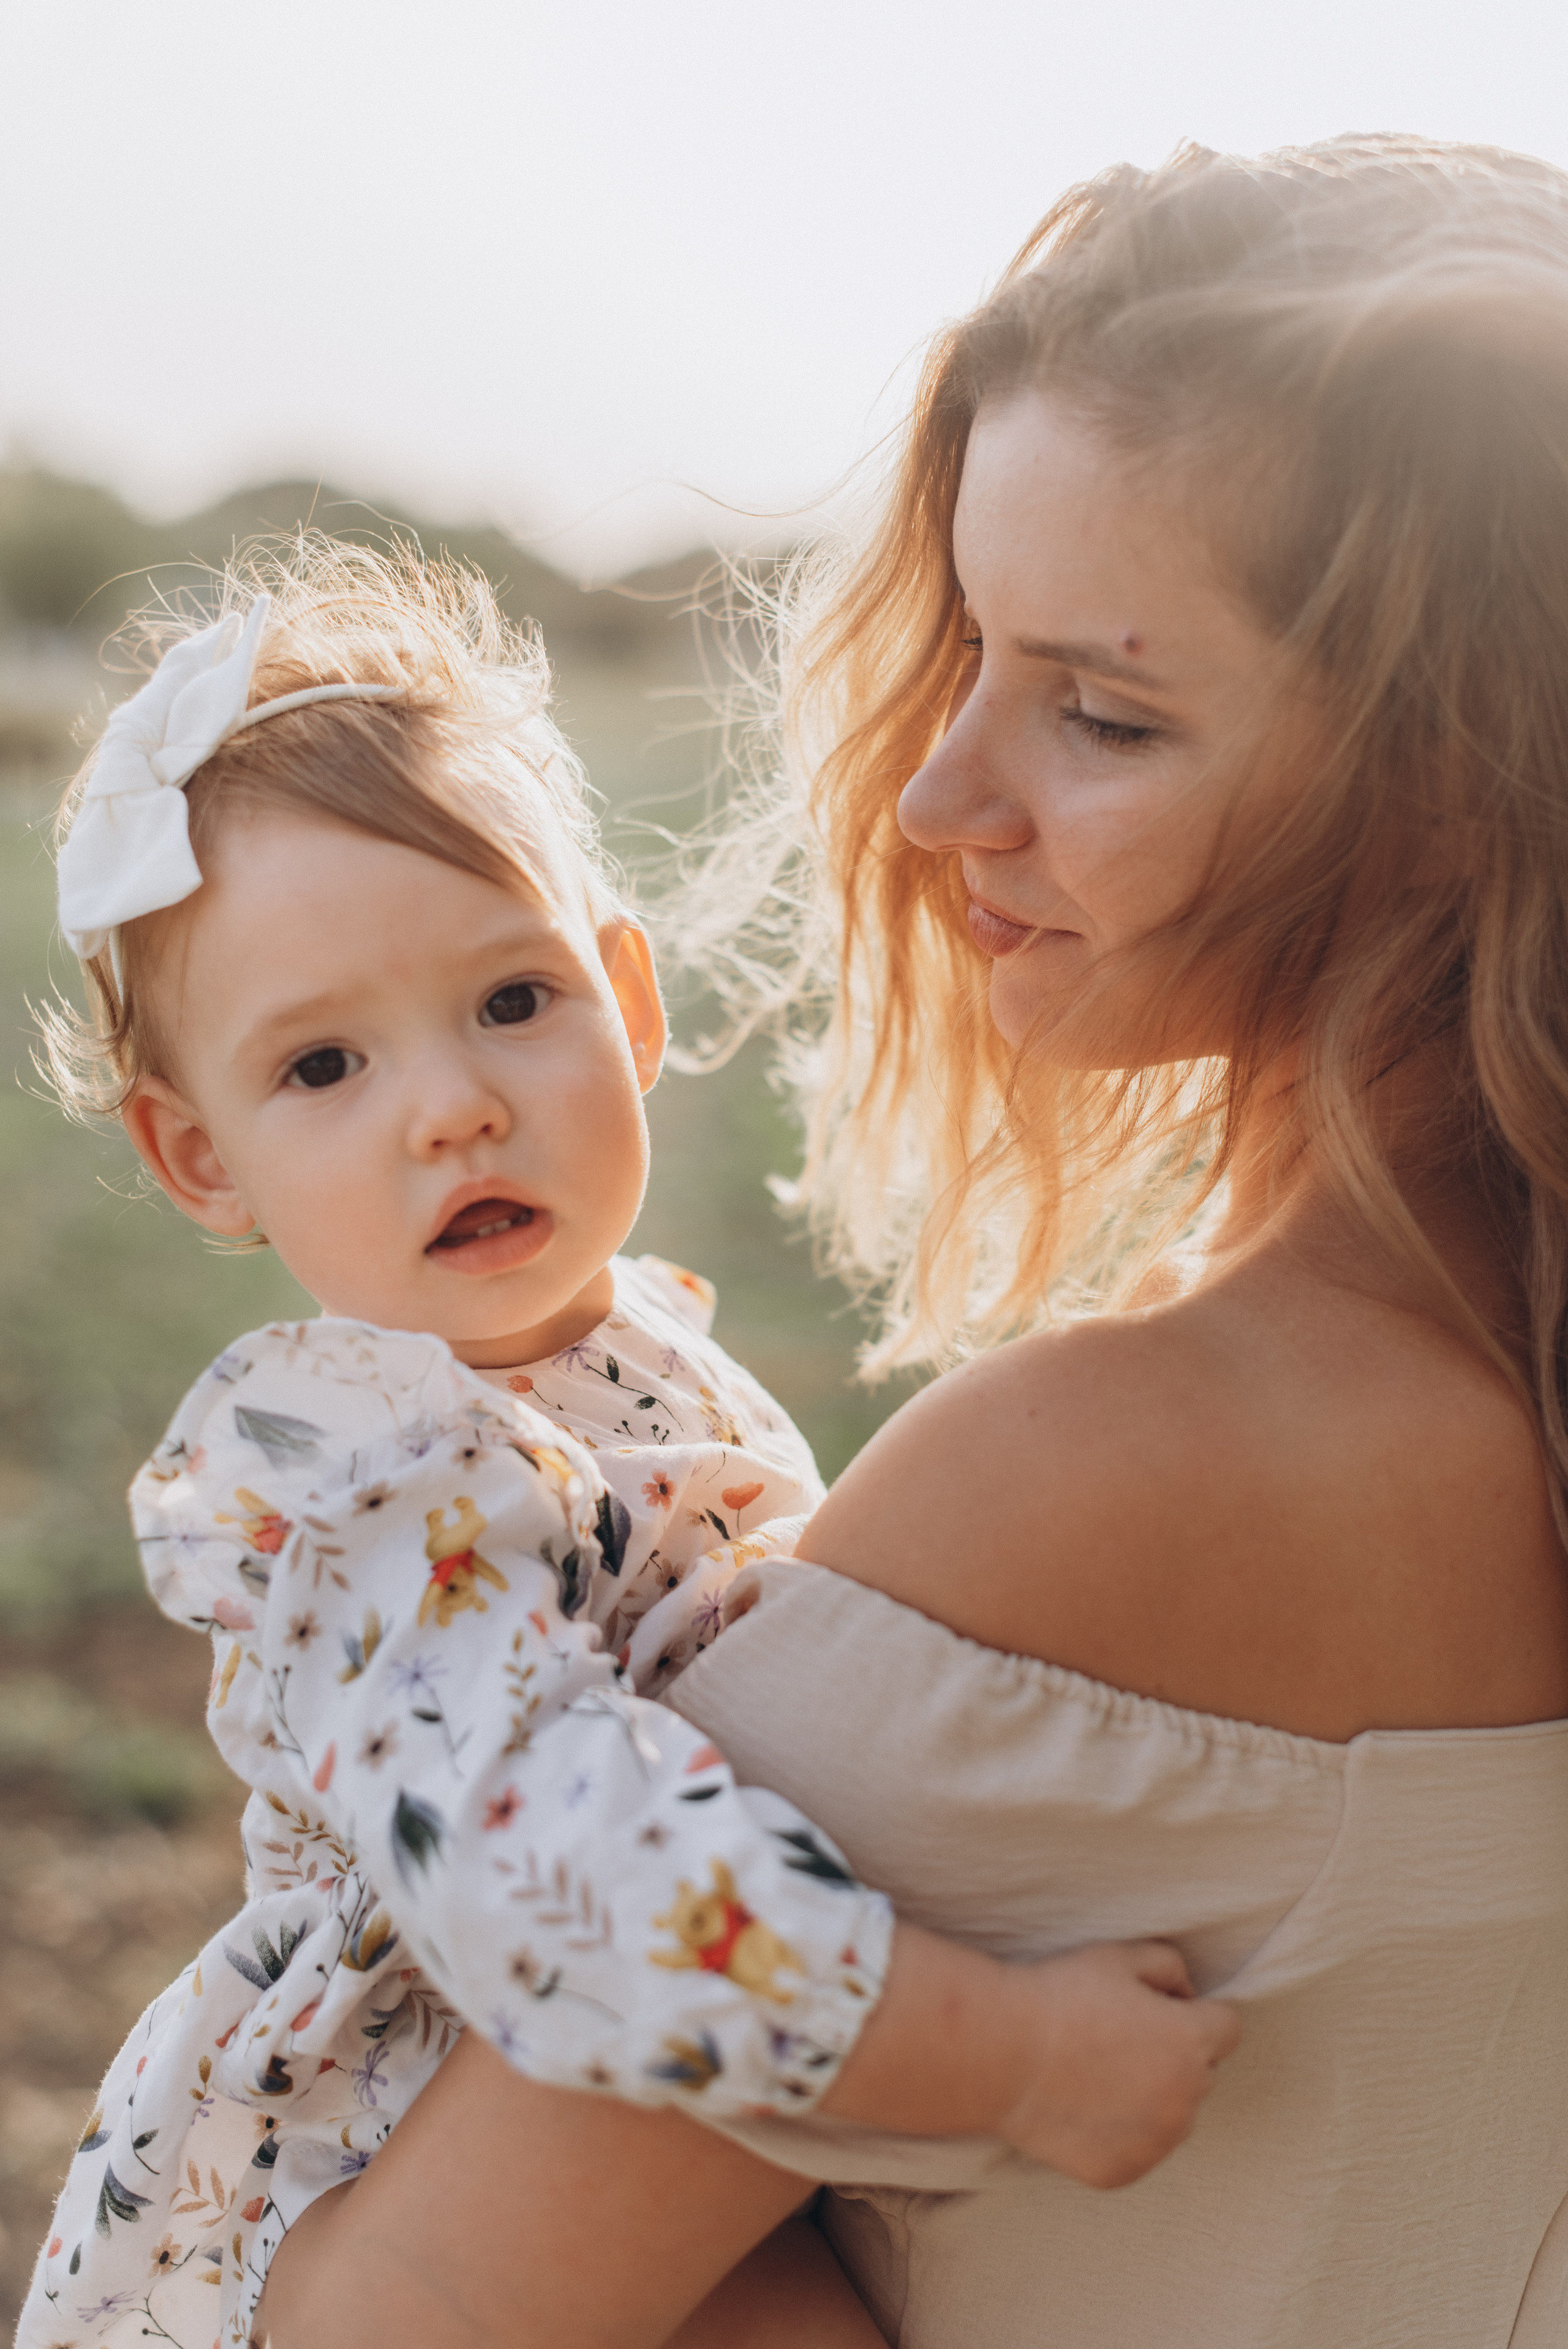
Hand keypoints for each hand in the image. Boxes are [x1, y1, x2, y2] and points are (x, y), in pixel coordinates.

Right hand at [997, 1939, 1240, 2188]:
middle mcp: (1185, 2102)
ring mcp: (1155, 2144)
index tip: (1158, 2010)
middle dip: (1173, 2057)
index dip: (1195, 2013)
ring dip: (1151, 2098)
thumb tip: (1187, 1995)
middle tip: (1117, 2039)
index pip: (1227, 2028)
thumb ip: (1171, 1967)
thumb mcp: (1120, 1956)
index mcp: (1192, 2044)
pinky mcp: (1123, 2172)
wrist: (1000, 2053)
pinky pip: (1139, 2149)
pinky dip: (1120, 2132)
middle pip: (1200, 2074)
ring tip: (1096, 2075)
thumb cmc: (1061, 1997)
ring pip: (1172, 2117)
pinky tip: (1082, 2106)